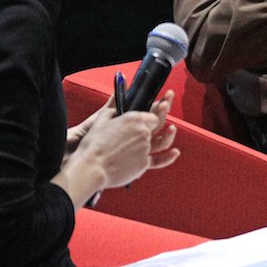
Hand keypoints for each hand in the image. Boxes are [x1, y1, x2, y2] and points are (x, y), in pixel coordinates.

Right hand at [58, 92, 179, 202]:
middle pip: (159, 125)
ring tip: (172, 130)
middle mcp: (143, 132)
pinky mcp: (144, 164)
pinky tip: (175, 153)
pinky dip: (168, 157)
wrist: (91, 168)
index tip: (153, 113)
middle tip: (166, 109)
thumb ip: (113, 107)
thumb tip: (118, 98)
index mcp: (134, 119)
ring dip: (168, 136)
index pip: (152, 115)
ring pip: (160, 142)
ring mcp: (145, 148)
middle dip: (163, 116)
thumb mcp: (101, 119)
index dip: (153, 114)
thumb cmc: (93, 144)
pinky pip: (159, 160)